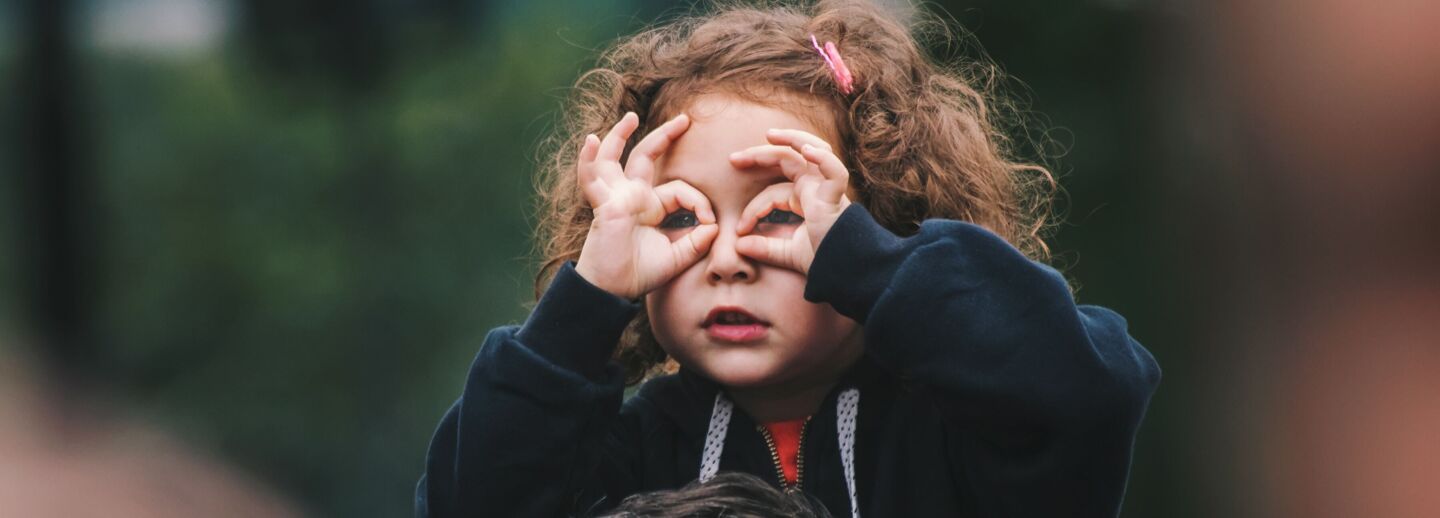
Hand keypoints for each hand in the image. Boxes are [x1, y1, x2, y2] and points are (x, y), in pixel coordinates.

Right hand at [574, 112, 719, 299]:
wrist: (612, 291)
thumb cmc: (638, 274)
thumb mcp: (676, 258)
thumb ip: (696, 243)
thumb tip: (714, 227)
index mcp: (650, 207)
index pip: (679, 189)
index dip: (699, 202)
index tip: (711, 222)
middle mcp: (632, 197)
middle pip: (646, 157)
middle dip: (665, 137)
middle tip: (684, 119)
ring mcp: (615, 198)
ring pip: (614, 158)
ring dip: (619, 136)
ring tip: (630, 117)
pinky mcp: (604, 205)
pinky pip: (592, 179)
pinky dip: (589, 160)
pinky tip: (591, 141)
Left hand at [729, 129, 851, 273]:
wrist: (847, 272)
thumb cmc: (824, 260)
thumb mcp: (788, 254)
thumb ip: (765, 248)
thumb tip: (738, 246)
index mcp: (805, 198)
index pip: (772, 192)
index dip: (753, 209)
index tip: (739, 230)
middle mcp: (816, 188)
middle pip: (787, 160)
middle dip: (760, 155)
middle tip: (733, 159)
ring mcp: (827, 188)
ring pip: (812, 151)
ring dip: (792, 139)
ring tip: (770, 135)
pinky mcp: (836, 196)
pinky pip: (834, 171)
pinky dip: (823, 158)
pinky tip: (806, 150)